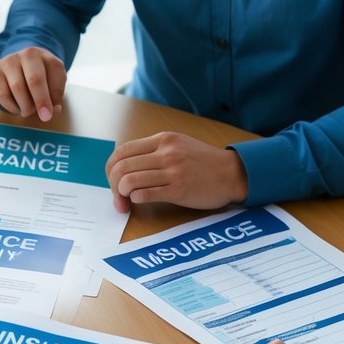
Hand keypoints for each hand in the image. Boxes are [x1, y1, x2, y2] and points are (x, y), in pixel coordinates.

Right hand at [0, 46, 66, 121]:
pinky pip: (3, 94)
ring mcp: (9, 62)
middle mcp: (27, 55)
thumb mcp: (52, 82)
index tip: (54, 111)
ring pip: (17, 87)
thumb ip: (55, 95)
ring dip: (25, 106)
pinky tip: (17, 108)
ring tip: (28, 112)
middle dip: (41, 100)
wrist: (17, 68)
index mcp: (46, 55)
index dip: (56, 93)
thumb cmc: (39, 78)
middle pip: (35, 79)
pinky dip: (12, 107)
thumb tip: (53, 110)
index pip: (54, 71)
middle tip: (45, 117)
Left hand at [106, 132, 248, 211]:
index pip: (122, 151)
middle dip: (112, 186)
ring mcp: (172, 171)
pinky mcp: (179, 190)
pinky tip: (139, 202)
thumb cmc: (204, 162)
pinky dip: (135, 199)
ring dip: (121, 195)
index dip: (111, 168)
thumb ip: (153, 151)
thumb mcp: (178, 145)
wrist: (233, 173)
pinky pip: (145, 194)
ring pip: (130, 181)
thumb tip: (125, 165)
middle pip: (122, 167)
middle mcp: (166, 153)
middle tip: (117, 198)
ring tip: (125, 203)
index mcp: (163, 140)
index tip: (113, 181)